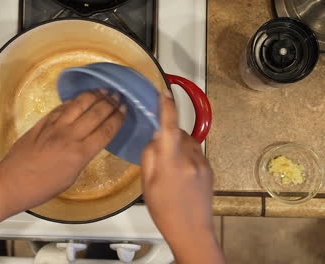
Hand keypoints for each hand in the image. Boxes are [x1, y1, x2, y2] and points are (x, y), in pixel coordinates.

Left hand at [0, 91, 125, 212]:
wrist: (12, 183)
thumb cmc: (42, 188)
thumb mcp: (71, 177)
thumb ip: (82, 157)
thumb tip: (88, 144)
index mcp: (80, 154)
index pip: (106, 130)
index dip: (117, 118)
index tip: (124, 110)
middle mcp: (70, 136)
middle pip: (96, 113)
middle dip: (110, 103)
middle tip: (118, 96)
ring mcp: (55, 127)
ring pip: (79, 104)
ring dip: (94, 96)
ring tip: (103, 91)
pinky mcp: (42, 123)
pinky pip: (62, 107)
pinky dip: (74, 101)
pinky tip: (80, 98)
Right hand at [141, 91, 223, 262]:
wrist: (192, 232)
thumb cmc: (166, 212)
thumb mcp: (147, 185)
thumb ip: (150, 157)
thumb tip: (154, 138)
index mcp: (172, 162)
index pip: (170, 126)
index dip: (167, 107)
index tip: (165, 92)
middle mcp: (191, 159)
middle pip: (178, 134)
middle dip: (168, 137)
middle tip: (158, 158)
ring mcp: (203, 164)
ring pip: (188, 143)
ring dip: (178, 147)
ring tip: (170, 170)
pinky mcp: (209, 170)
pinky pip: (195, 154)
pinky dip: (186, 157)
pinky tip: (180, 176)